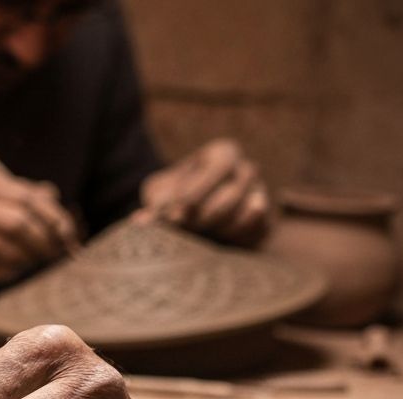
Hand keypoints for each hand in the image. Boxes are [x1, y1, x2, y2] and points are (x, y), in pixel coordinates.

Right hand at [0, 171, 76, 292]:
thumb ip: (17, 200)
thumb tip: (53, 195)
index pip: (29, 196)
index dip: (54, 217)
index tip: (70, 235)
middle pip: (20, 219)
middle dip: (44, 240)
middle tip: (57, 255)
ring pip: (8, 241)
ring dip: (28, 257)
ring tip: (35, 263)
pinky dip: (8, 268)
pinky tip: (11, 271)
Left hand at [139, 138, 269, 244]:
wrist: (195, 219)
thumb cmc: (175, 199)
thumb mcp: (160, 194)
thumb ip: (154, 204)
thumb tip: (139, 222)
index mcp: (222, 153)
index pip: (214, 169)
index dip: (193, 193)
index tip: (174, 214)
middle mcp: (245, 170)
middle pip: (230, 195)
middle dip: (202, 215)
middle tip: (180, 228)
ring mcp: (259, 194)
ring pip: (240, 215)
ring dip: (213, 229)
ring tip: (192, 235)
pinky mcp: (263, 221)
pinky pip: (253, 230)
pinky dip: (232, 237)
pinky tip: (216, 240)